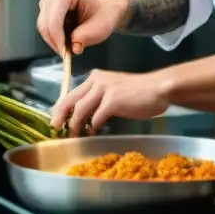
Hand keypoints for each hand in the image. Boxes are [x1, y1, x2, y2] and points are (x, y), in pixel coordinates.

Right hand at [37, 0, 126, 54]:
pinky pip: (44, 26)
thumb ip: (85, 37)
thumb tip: (73, 48)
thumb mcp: (100, 28)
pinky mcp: (47, 8)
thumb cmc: (104, 16)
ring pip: (42, 24)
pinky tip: (64, 40)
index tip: (64, 51)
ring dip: (52, 39)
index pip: (55, 15)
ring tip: (67, 47)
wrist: (105, 12)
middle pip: (45, 20)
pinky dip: (52, 37)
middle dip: (54, 40)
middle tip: (65, 53)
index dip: (57, 35)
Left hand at [50, 69, 168, 135]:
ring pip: (80, 110)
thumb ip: (98, 98)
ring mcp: (104, 89)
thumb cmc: (139, 92)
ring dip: (75, 126)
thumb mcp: (113, 90)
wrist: (158, 88)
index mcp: (95, 77)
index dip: (60, 108)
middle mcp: (97, 80)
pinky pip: (95, 118)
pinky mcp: (113, 100)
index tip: (56, 120)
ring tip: (74, 136)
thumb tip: (83, 116)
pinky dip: (91, 128)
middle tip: (55, 130)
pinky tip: (92, 133)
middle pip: (70, 100)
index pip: (71, 93)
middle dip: (60, 117)